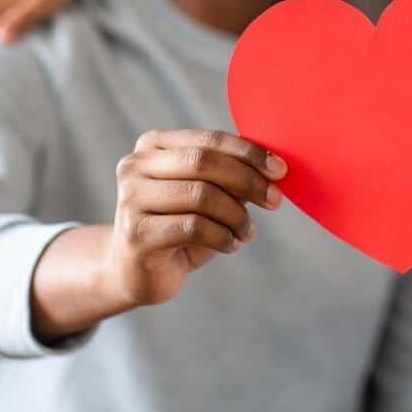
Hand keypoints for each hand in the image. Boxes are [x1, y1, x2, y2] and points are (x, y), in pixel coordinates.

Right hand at [104, 129, 286, 306]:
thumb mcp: (205, 196)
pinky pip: (194, 228)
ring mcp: (131, 199)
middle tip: (274, 200)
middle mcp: (135, 166)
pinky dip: (223, 237)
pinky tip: (230, 245)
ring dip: (236, 215)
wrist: (134, 271)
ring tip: (246, 231)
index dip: (248, 152)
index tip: (280, 170)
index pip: (209, 139)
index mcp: (153, 146)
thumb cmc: (177, 227)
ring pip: (201, 195)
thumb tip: (273, 169)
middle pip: (204, 162)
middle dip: (247, 180)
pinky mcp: (136, 233)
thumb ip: (230, 177)